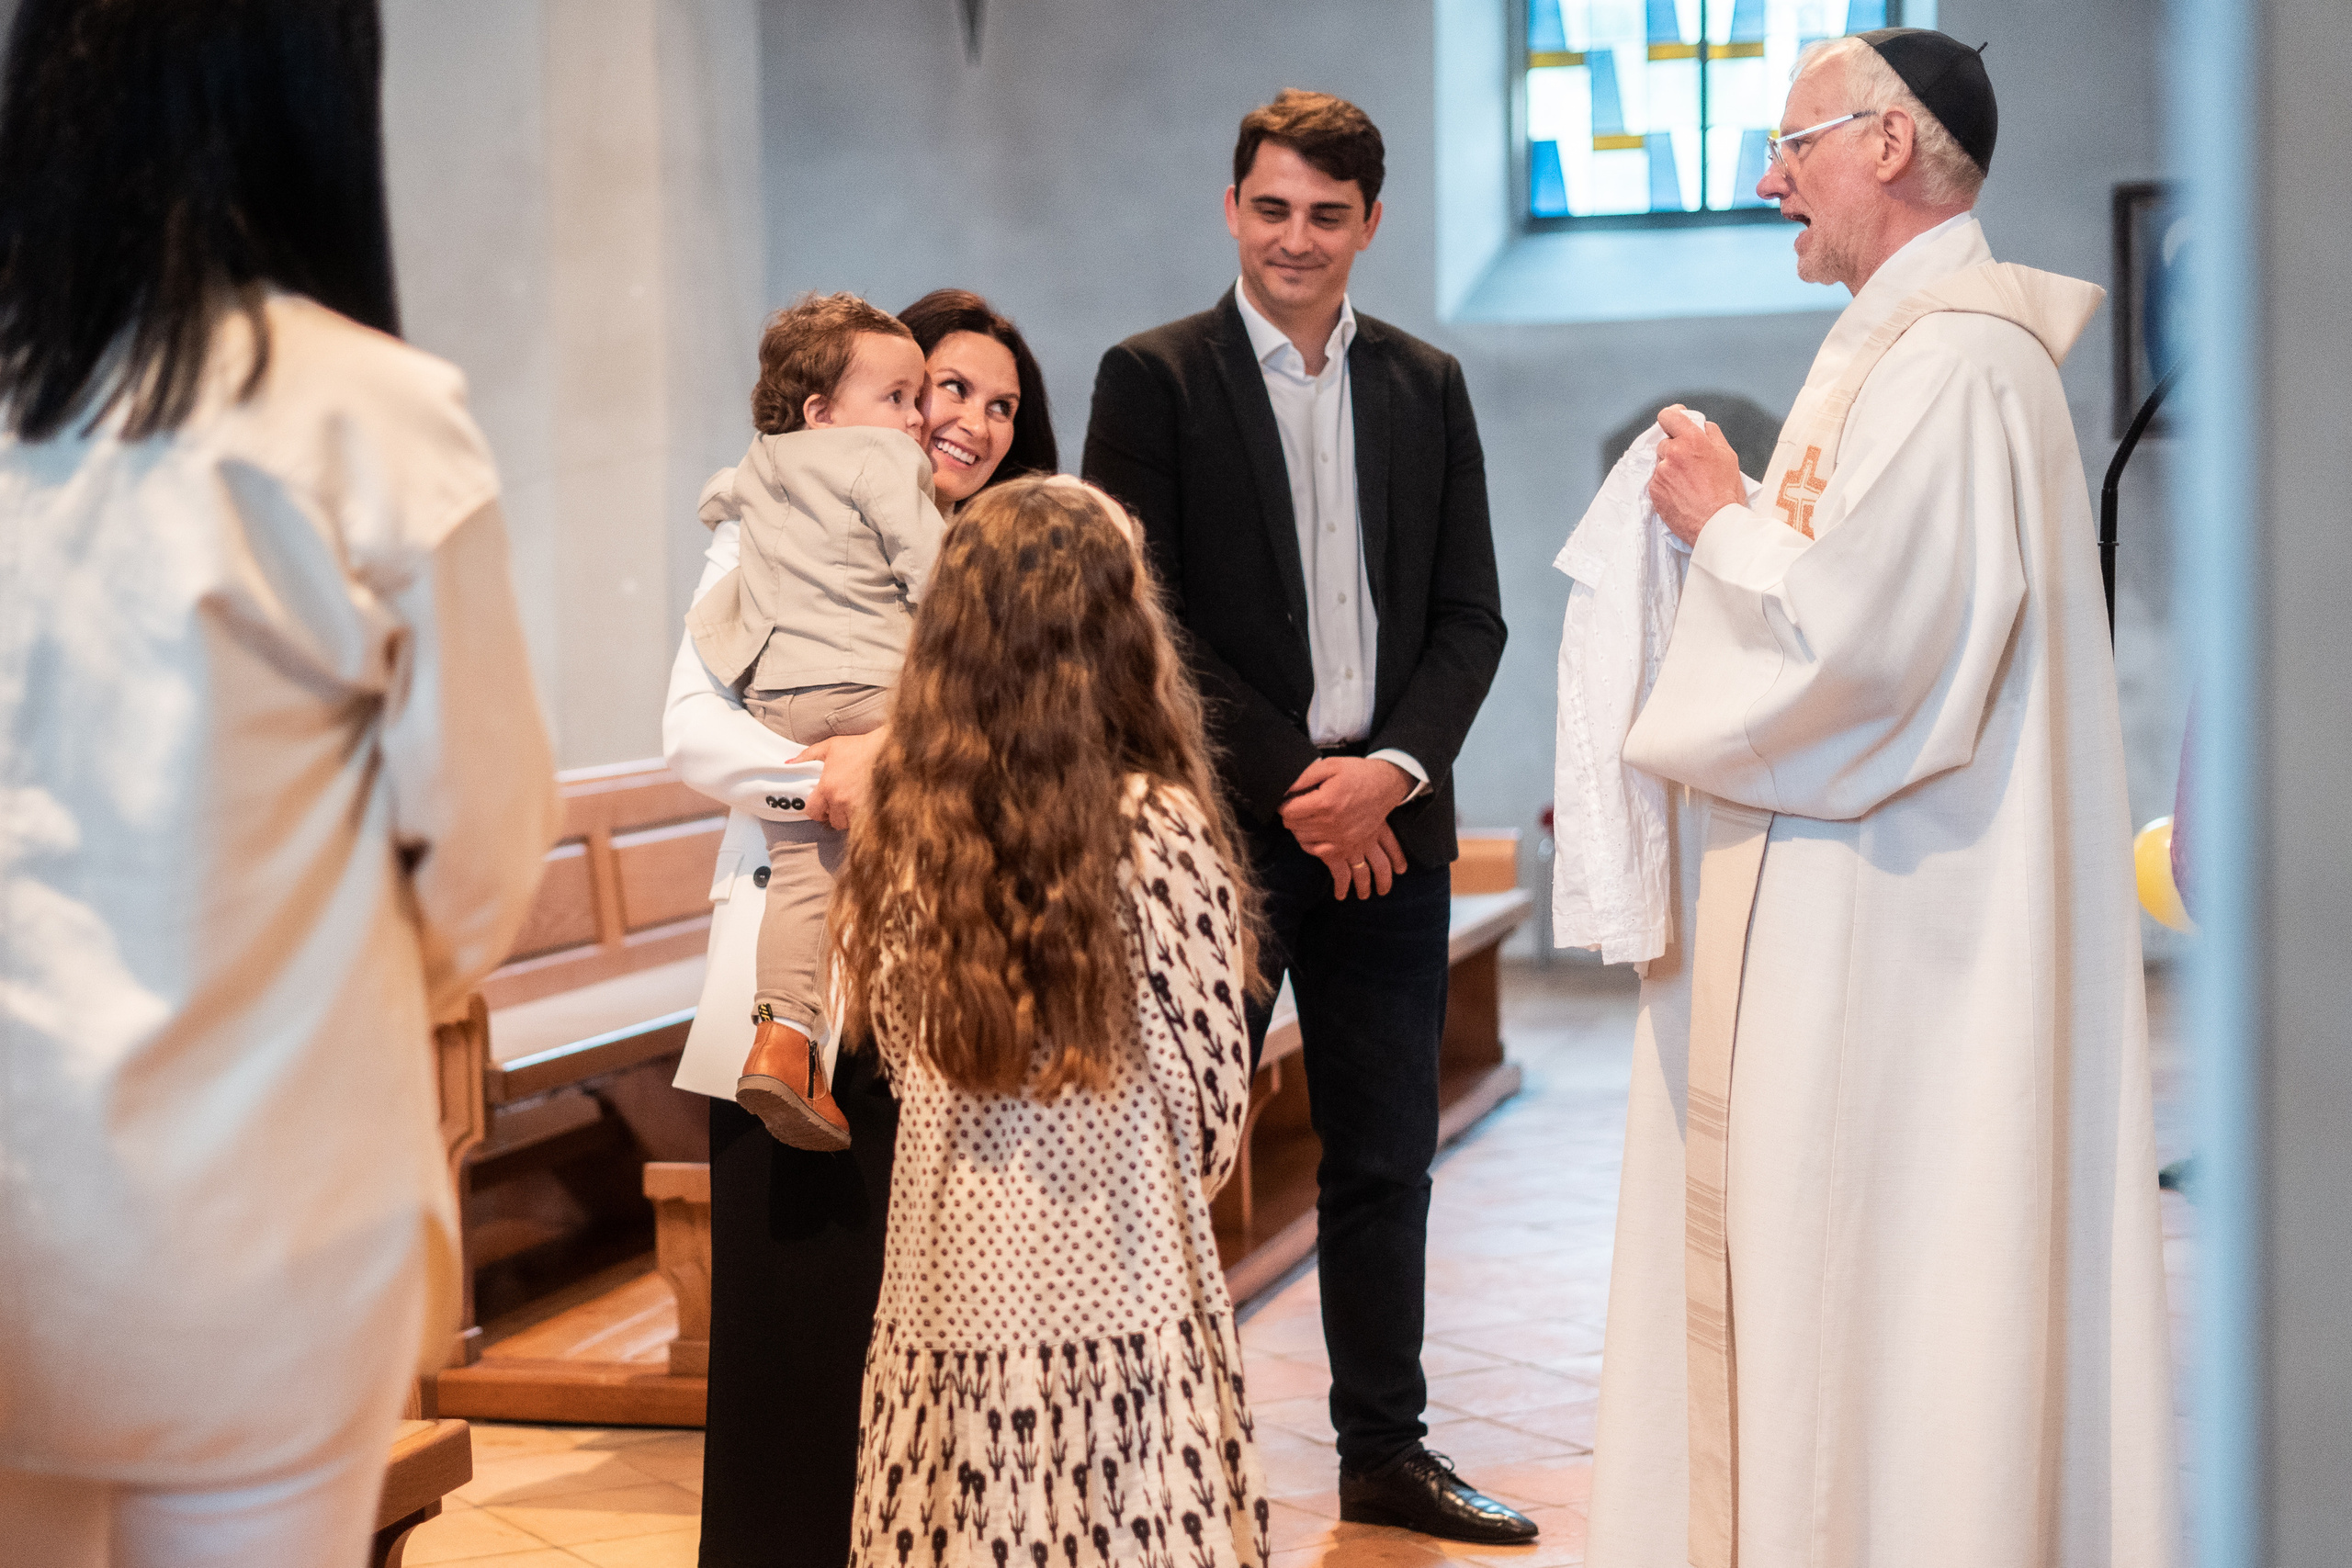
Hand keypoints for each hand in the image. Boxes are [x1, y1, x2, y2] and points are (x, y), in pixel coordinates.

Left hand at [800, 727, 887, 828]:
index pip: (813, 811)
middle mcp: (841, 801)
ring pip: (848, 824)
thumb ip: (807, 756)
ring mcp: (859, 808)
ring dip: (848, 817)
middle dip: (834, 814)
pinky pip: (863, 823)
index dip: (815, 810)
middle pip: (832, 821)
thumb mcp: (829, 746)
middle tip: (839, 803)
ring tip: (852, 804)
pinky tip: (864, 806)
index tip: (821, 805)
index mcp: (828, 788)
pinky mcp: (874, 811)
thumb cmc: (859, 747)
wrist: (887, 750)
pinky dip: (862, 818)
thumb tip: (790, 764)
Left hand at [1278, 757, 1413, 897]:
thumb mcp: (1330, 765)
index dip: (1284, 804)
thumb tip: (1284, 789)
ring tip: (1307, 818)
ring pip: (1303, 840)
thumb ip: (1304, 777)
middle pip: (1293, 827)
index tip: (1288, 800)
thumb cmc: (1357, 773)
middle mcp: (1332, 823)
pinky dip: (1312, 844)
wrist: (1386, 785)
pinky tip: (1314, 834)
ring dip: (1300, 829)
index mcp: (1325, 802)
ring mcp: (1340, 838)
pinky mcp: (1347, 846)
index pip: (1288, 812)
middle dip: (1291, 816)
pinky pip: (1319, 853)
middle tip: (1299, 807)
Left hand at [1648, 404, 1746, 544]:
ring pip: (1661, 462)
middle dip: (1675, 448)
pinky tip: (1681, 493)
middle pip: (1665, 442)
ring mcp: (1660, 472)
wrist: (1716, 524)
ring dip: (1670, 468)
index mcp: (1691, 440)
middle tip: (1690, 464)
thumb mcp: (1728, 455)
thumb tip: (1701, 425)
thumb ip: (1712, 434)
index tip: (1675, 421)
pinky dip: (1666, 484)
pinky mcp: (1654, 490)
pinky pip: (1657, 480)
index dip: (1672, 417)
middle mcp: (1672, 453)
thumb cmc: (1726, 491)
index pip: (1668, 416)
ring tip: (1687, 483)